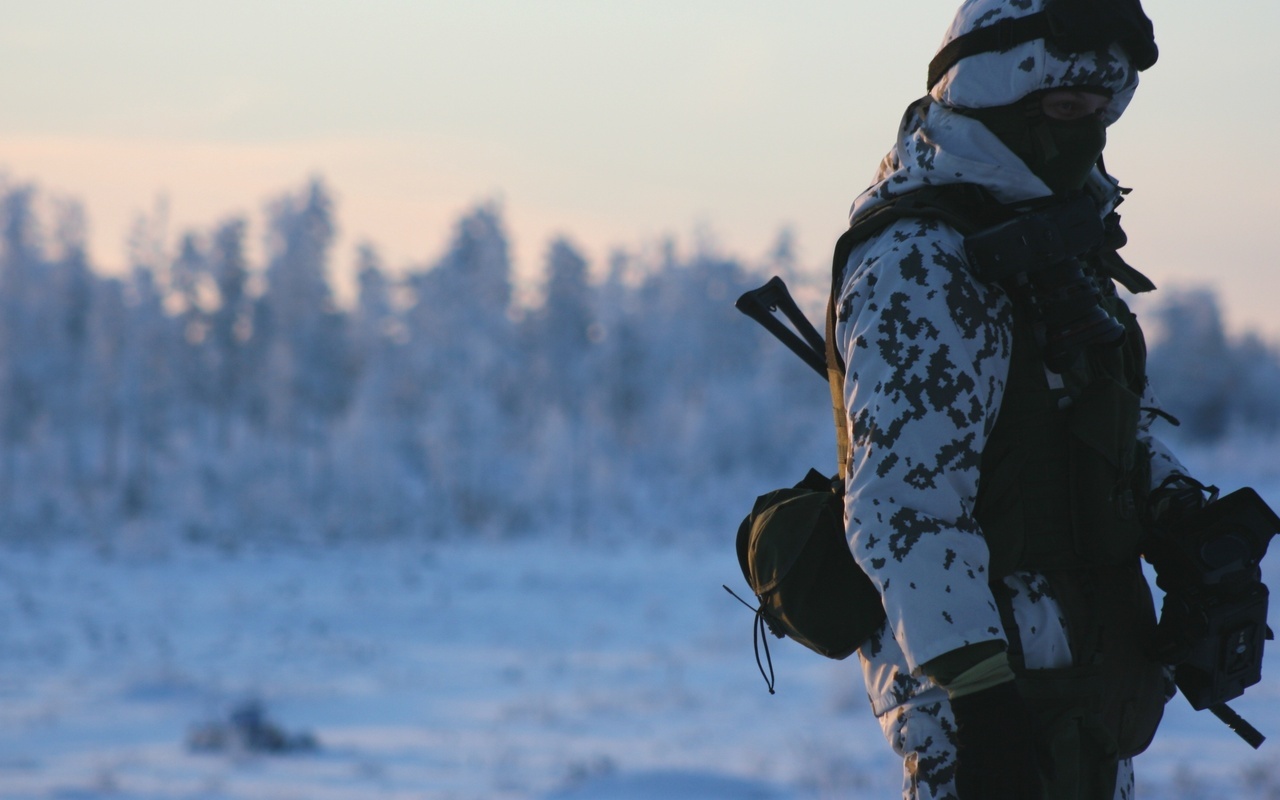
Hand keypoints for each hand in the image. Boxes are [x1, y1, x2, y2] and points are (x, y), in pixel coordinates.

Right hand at [950, 681, 1042, 799]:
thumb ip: (1045, 755)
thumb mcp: (1036, 729)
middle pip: (1006, 795)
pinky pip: (965, 780)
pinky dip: (966, 790)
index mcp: (1024, 760)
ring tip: (988, 798)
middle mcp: (1004, 765)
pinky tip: (968, 795)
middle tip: (1006, 798)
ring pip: (985, 792)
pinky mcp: (966, 756)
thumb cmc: (1014, 710)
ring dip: (987, 796)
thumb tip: (1053, 778)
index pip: (1030, 792)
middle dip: (1006, 799)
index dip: (1029, 798)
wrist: (985, 694)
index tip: (1026, 799)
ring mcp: (983, 762)